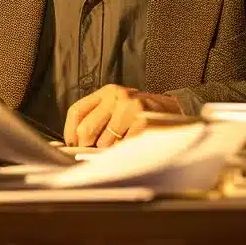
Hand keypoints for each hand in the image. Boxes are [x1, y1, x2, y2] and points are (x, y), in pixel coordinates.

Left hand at [63, 84, 183, 147]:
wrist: (175, 111)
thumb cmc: (143, 113)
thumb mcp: (119, 108)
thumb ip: (99, 119)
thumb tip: (77, 142)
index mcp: (107, 92)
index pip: (77, 110)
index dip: (70, 131)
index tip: (72, 145)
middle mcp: (117, 96)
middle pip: (86, 129)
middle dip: (88, 145)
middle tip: (97, 151)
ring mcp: (130, 108)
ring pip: (104, 142)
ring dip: (111, 150)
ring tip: (124, 144)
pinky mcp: (142, 122)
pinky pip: (122, 147)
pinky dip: (125, 152)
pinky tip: (133, 146)